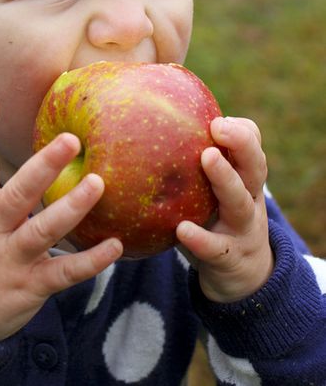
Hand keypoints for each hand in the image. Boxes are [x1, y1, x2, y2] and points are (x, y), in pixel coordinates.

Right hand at [0, 95, 122, 341]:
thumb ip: (2, 194)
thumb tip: (39, 161)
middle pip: (17, 193)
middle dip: (43, 166)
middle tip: (71, 139)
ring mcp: (10, 258)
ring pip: (43, 230)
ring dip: (71, 207)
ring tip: (97, 184)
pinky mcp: (29, 287)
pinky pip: (64, 272)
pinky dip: (91, 261)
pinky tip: (116, 245)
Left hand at [176, 116, 273, 302]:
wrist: (241, 276)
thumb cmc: (214, 218)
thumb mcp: (211, 190)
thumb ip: (188, 161)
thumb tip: (141, 126)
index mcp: (243, 177)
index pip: (252, 146)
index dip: (241, 131)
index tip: (218, 118)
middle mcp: (248, 198)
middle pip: (255, 167)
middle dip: (241, 144)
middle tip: (218, 126)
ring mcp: (242, 229)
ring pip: (240, 203)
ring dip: (225, 178)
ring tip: (208, 157)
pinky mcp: (227, 258)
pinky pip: (215, 247)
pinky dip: (201, 238)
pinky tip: (182, 229)